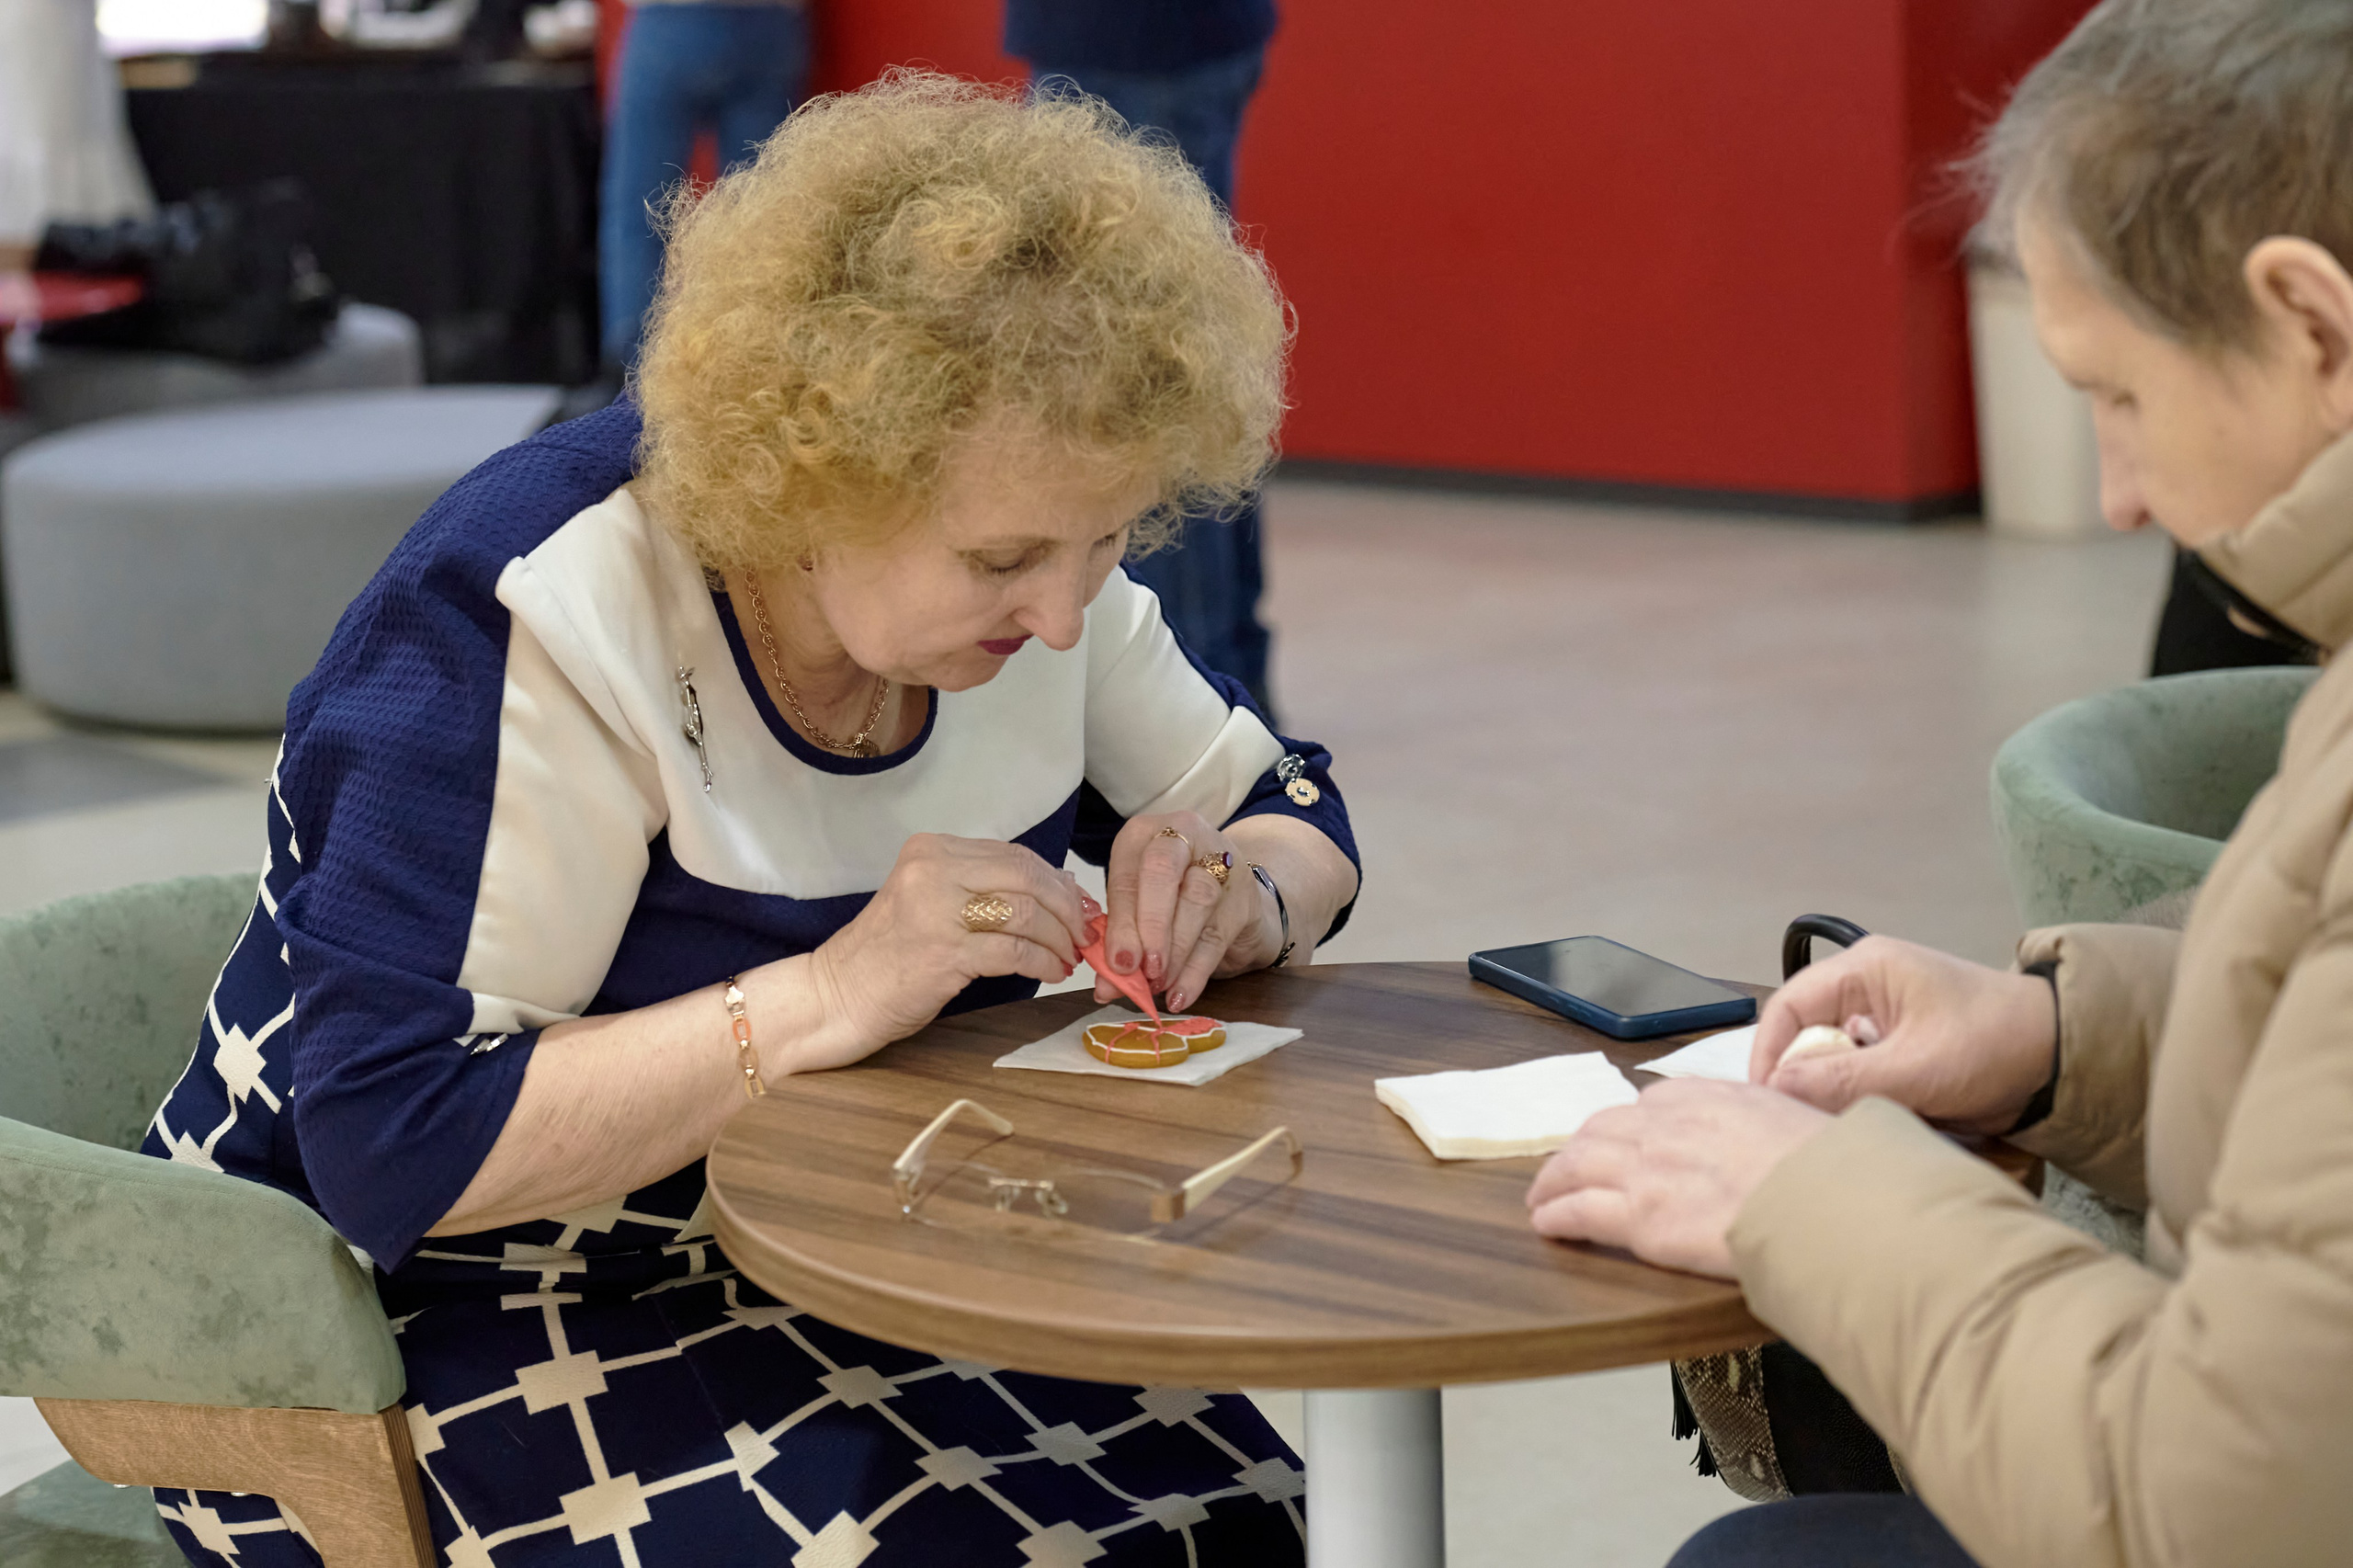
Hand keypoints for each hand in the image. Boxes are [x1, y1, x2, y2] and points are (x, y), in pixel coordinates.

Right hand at [806, 834, 1087, 1065]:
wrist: (837, 996)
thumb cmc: (889, 955)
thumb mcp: (932, 903)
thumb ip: (985, 888)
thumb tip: (1060, 889)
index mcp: (932, 849)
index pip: (1014, 855)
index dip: (1056, 882)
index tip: (1079, 906)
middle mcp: (933, 869)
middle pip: (1027, 877)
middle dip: (1066, 907)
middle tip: (1082, 934)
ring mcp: (937, 909)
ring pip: (1026, 912)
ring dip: (1059, 938)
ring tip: (1068, 957)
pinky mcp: (944, 952)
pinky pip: (1015, 951)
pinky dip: (1044, 962)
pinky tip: (1051, 972)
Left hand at [1099, 811, 1277, 1012]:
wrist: (1230, 898)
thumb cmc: (1170, 898)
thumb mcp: (1138, 907)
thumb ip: (1122, 939)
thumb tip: (1108, 986)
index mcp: (1144, 834)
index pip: (1127, 874)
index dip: (1121, 922)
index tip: (1118, 962)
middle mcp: (1183, 838)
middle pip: (1163, 872)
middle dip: (1150, 925)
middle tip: (1142, 968)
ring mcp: (1220, 864)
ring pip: (1196, 901)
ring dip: (1174, 951)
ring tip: (1158, 984)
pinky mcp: (1244, 899)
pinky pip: (1218, 936)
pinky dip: (1196, 971)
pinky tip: (1181, 994)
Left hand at [1526, 1080, 1830, 1277]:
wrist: (1829, 1201)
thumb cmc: (1829, 1168)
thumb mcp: (1799, 1115)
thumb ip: (1770, 1119)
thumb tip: (1782, 1134)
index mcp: (1706, 1096)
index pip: (1650, 1104)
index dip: (1630, 1125)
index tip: (1624, 1138)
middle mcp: (1666, 1125)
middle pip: (1602, 1130)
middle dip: (1580, 1148)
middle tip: (1567, 1165)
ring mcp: (1647, 1169)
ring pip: (1578, 1166)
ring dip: (1555, 1179)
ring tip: (1543, 1194)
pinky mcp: (1641, 1217)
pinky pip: (1580, 1211)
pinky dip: (1556, 1214)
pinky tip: (1547, 1221)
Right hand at [1750, 936, 2055, 1133]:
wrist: (2064, 1059)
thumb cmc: (1995, 1047)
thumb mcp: (1917, 1069)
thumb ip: (1842, 1080)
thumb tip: (1775, 1089)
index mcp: (1865, 969)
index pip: (1788, 1005)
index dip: (1768, 1053)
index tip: (1766, 1100)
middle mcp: (1866, 986)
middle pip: (1805, 1033)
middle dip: (1803, 1078)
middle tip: (1803, 1120)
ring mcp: (1883, 1016)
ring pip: (1829, 1058)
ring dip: (1834, 1092)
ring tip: (1839, 1122)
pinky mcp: (1899, 1045)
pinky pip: (1857, 1072)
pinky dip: (1858, 1097)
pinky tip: (1870, 1118)